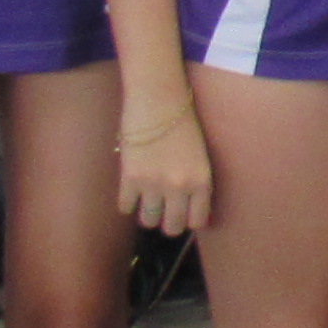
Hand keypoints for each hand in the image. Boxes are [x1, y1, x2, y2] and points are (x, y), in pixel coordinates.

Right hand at [117, 84, 213, 237]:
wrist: (158, 101)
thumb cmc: (183, 124)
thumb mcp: (200, 157)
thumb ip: (196, 183)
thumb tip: (189, 209)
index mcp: (202, 181)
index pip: (197, 221)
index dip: (189, 220)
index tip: (184, 214)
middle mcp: (179, 187)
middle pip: (172, 227)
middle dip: (168, 222)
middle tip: (164, 211)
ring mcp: (153, 184)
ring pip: (148, 220)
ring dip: (148, 213)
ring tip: (148, 200)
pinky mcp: (130, 178)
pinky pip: (126, 207)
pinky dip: (128, 202)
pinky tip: (131, 191)